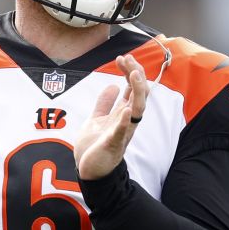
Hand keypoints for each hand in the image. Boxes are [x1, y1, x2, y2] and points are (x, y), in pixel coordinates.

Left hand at [75, 54, 148, 179]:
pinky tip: (126, 110)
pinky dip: (125, 121)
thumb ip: (104, 104)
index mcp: (122, 114)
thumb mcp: (96, 119)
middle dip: (135, 75)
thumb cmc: (95, 147)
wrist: (90, 171)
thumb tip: (112, 86)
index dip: (129, 71)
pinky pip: (122, 131)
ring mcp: (122, 132)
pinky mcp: (113, 144)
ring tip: (134, 74)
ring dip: (136, 91)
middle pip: (138, 94)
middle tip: (128, 59)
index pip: (131, 88)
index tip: (122, 58)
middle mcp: (126, 121)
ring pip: (137, 109)